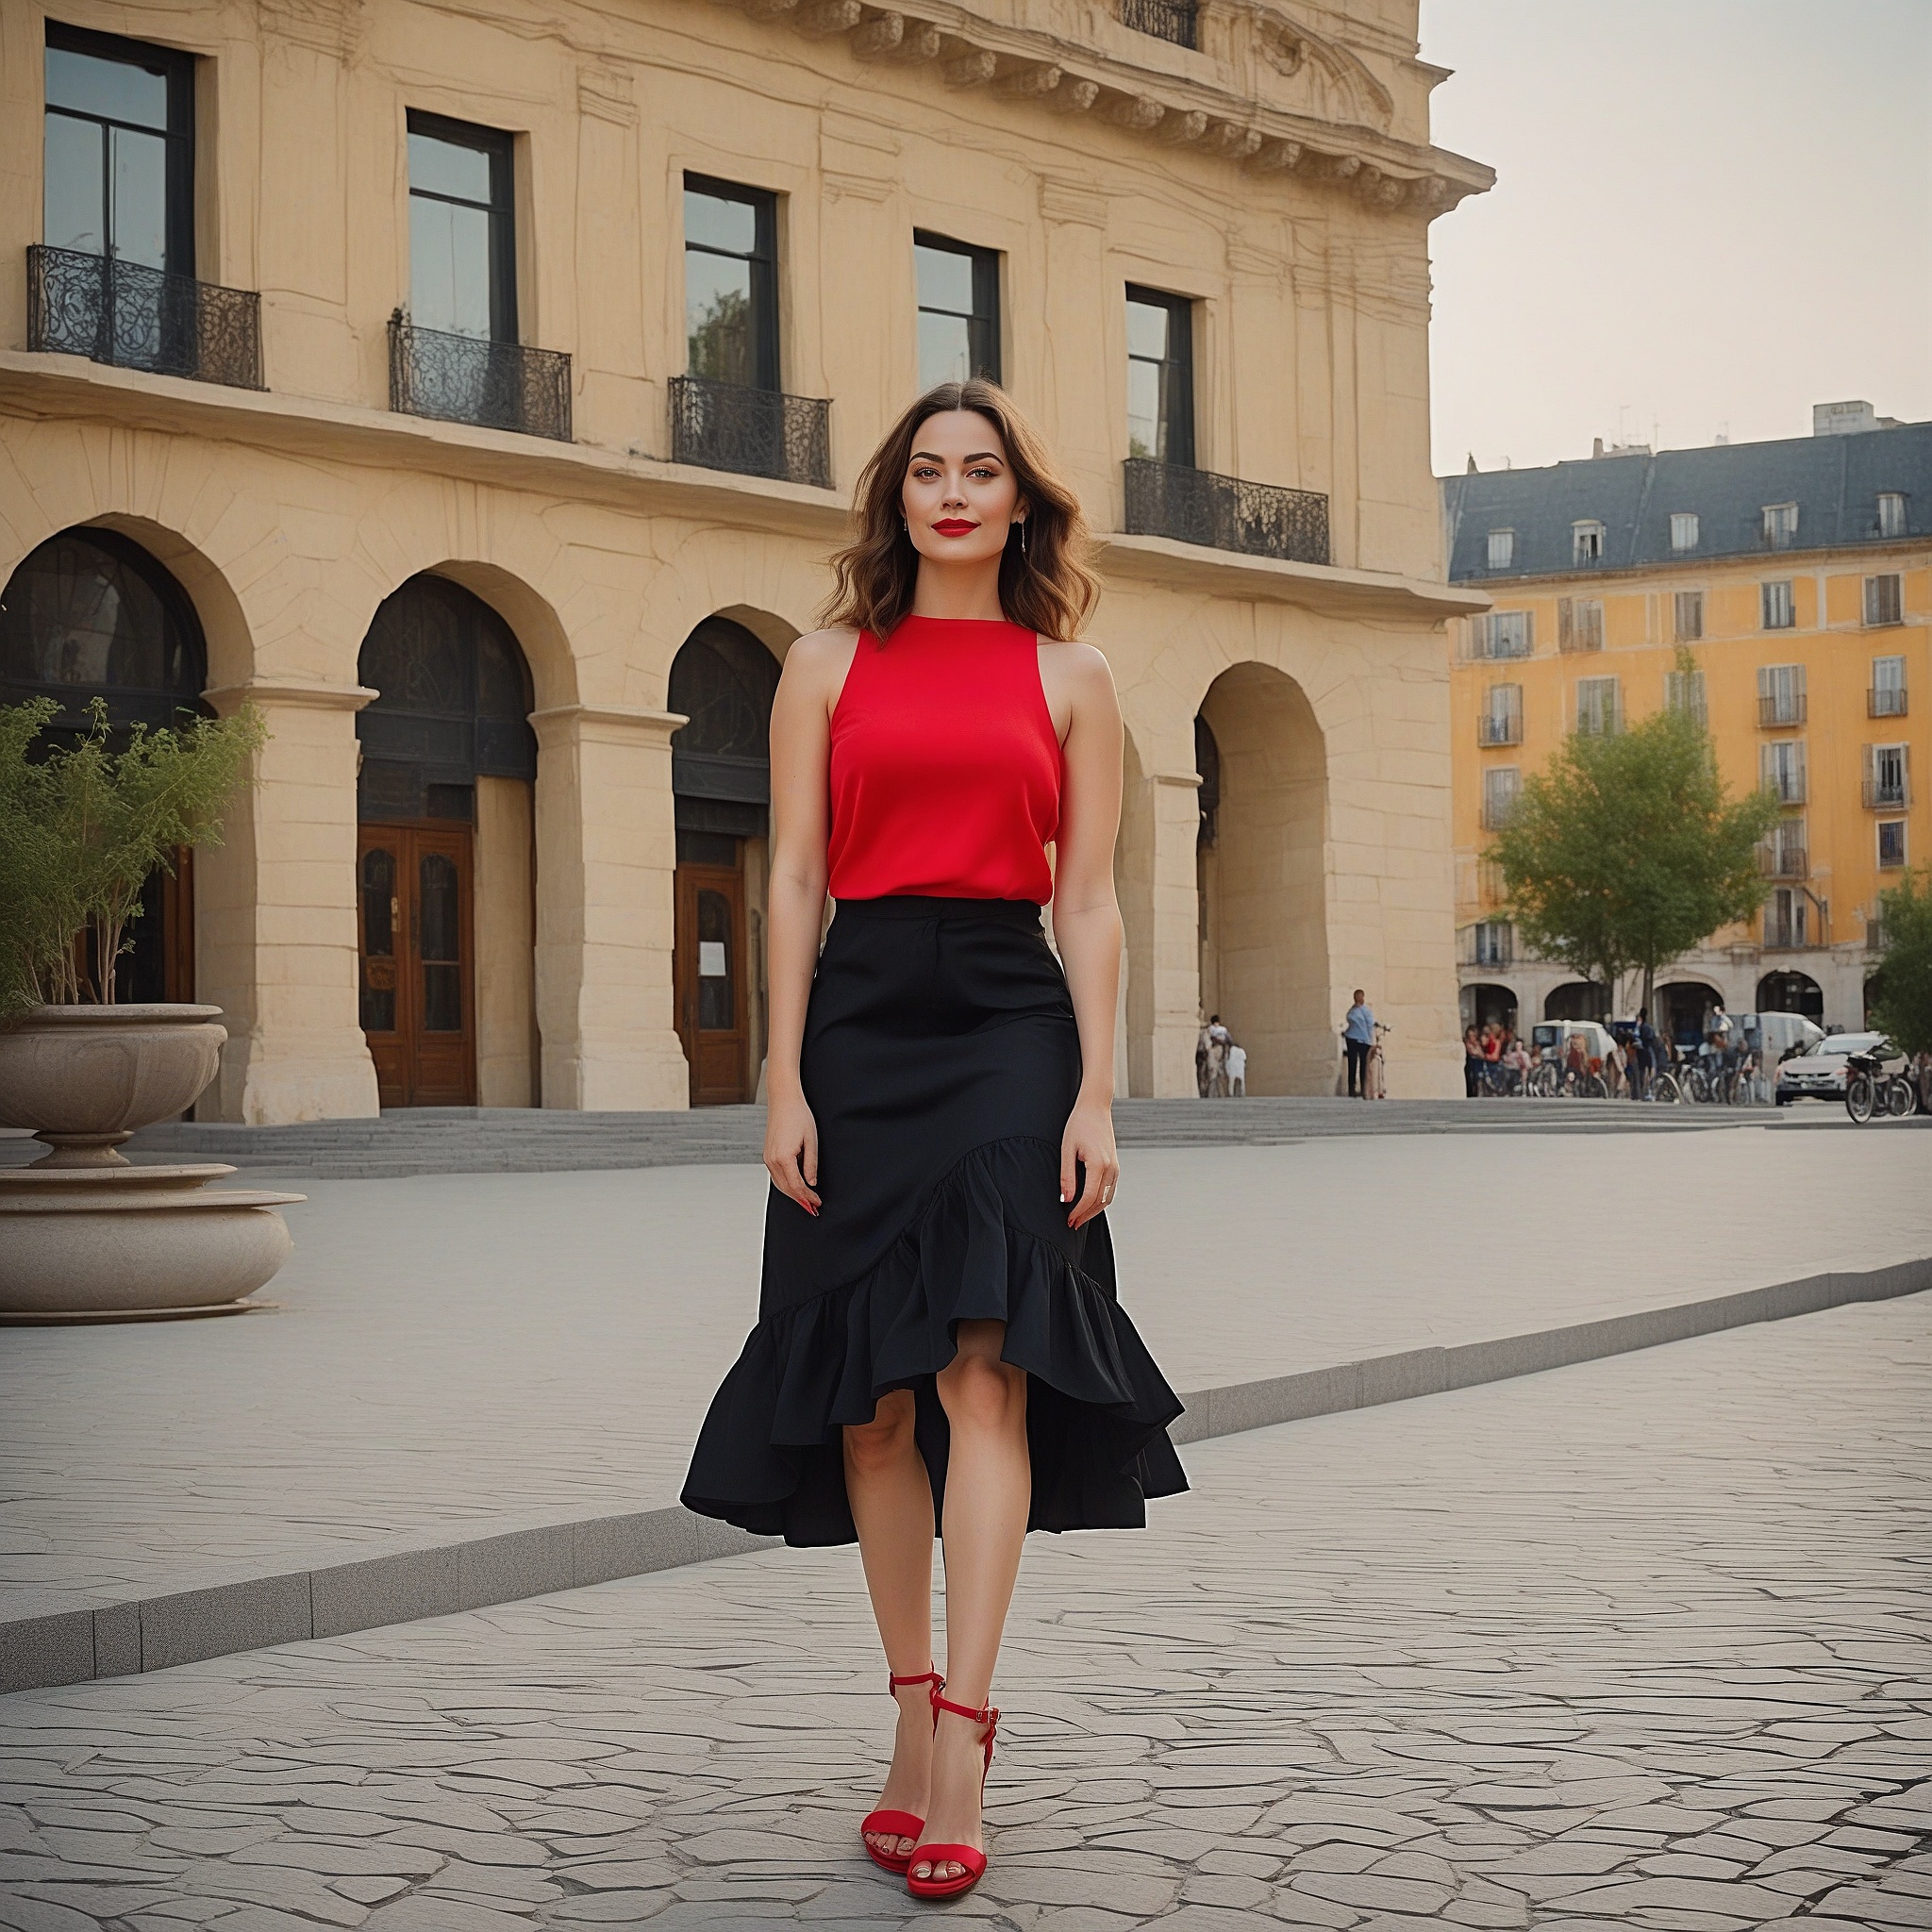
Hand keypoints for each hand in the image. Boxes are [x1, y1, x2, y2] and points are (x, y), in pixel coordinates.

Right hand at [765, 1087, 820, 1215]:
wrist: (783, 1100)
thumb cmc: (798, 1115)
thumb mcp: (811, 1140)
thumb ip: (811, 1164)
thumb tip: (811, 1183)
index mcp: (783, 1158)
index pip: (797, 1186)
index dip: (808, 1197)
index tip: (817, 1203)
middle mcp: (772, 1160)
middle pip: (787, 1189)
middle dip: (800, 1200)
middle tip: (813, 1208)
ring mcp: (768, 1158)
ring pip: (780, 1184)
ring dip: (793, 1194)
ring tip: (806, 1201)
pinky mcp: (768, 1155)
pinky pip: (776, 1176)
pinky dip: (786, 1184)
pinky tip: (796, 1187)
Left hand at [1059, 1096, 1117, 1229]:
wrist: (1095, 1108)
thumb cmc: (1078, 1125)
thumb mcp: (1067, 1149)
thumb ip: (1067, 1175)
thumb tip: (1066, 1199)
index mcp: (1098, 1164)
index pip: (1088, 1197)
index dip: (1078, 1211)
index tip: (1068, 1220)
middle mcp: (1111, 1168)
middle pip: (1100, 1202)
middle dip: (1086, 1215)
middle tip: (1071, 1224)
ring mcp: (1115, 1167)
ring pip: (1108, 1198)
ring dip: (1094, 1211)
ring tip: (1079, 1218)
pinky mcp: (1115, 1165)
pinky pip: (1111, 1190)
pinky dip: (1101, 1201)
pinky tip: (1089, 1204)